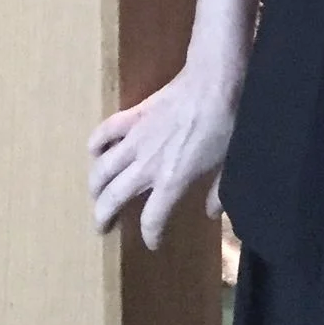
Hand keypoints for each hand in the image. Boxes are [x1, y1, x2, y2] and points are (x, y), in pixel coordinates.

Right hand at [88, 62, 240, 250]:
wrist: (215, 82)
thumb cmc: (227, 123)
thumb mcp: (228, 164)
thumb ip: (217, 193)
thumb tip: (211, 213)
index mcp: (172, 181)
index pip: (152, 220)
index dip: (150, 235)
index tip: (152, 242)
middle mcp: (146, 166)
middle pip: (112, 199)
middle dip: (103, 216)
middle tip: (102, 226)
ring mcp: (135, 140)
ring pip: (101, 170)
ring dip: (95, 186)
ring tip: (96, 195)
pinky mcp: (132, 117)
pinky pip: (105, 132)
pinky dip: (96, 143)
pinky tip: (95, 151)